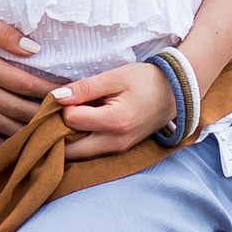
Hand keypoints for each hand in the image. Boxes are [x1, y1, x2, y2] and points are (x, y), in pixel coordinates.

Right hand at [0, 0, 54, 143]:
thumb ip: (4, 34)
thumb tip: (34, 48)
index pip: (24, 85)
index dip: (49, 92)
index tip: (68, 96)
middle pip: (16, 109)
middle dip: (42, 116)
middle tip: (64, 121)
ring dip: (22, 131)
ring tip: (45, 134)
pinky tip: (8, 141)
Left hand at [57, 60, 179, 160]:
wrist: (175, 93)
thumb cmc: (145, 80)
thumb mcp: (115, 77)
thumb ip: (85, 88)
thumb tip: (56, 96)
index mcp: (115, 122)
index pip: (70, 120)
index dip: (64, 105)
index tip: (71, 94)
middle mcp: (115, 143)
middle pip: (68, 149)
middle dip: (58, 131)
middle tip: (61, 111)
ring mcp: (117, 151)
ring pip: (78, 155)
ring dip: (67, 139)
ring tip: (71, 116)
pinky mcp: (118, 151)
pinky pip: (90, 153)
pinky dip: (80, 142)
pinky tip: (82, 125)